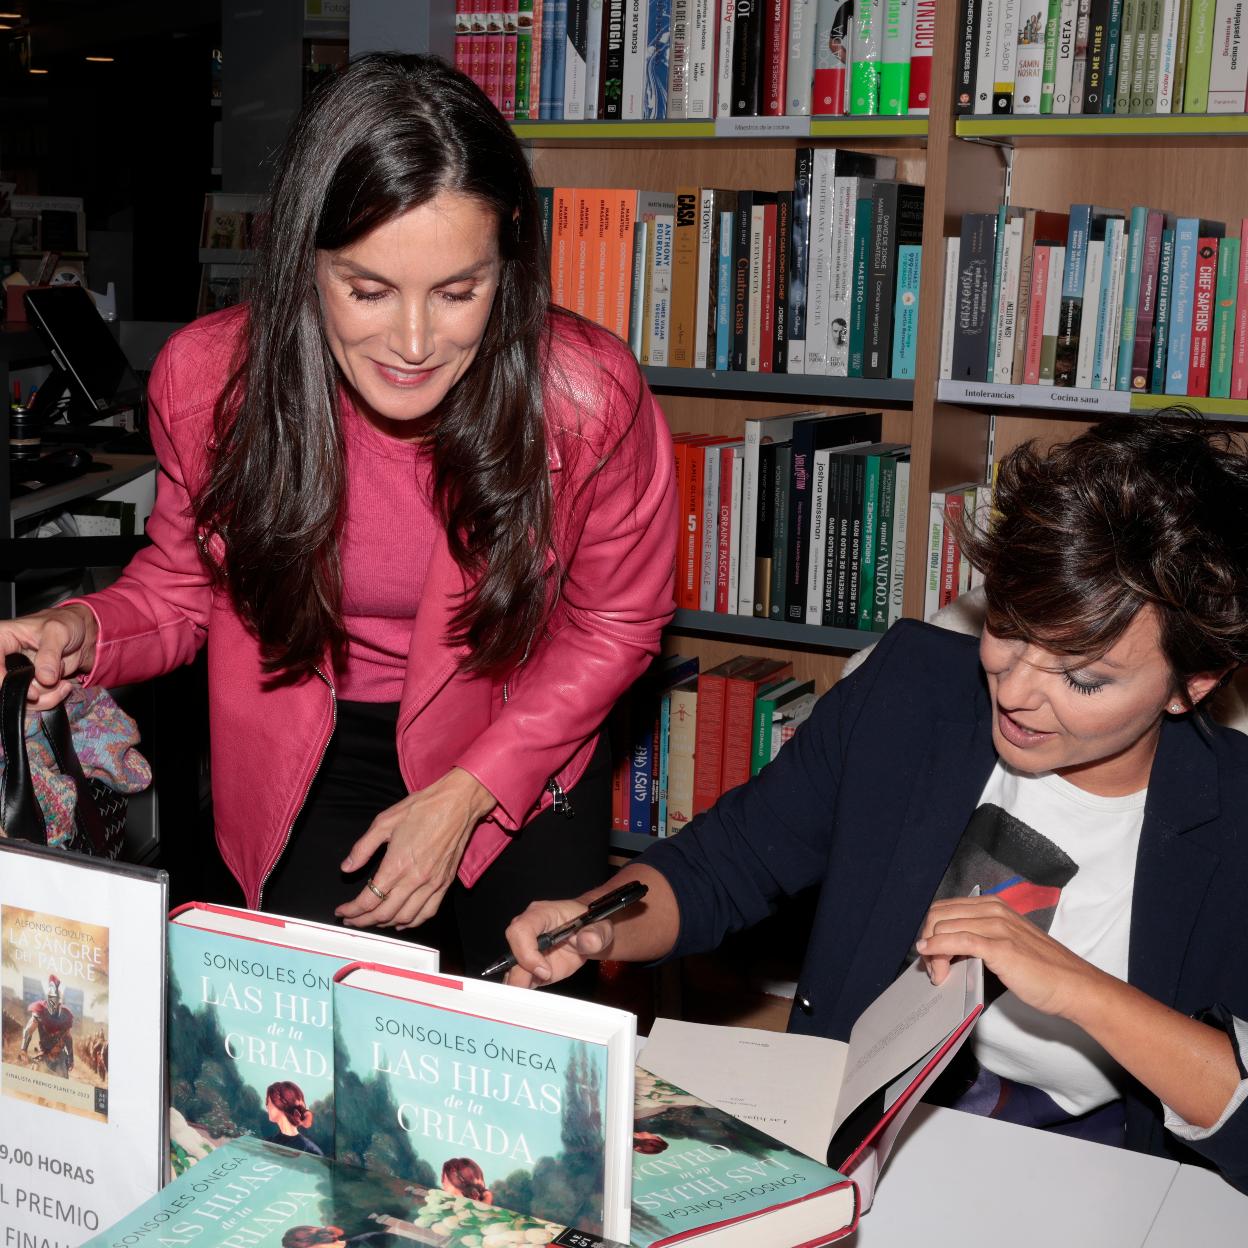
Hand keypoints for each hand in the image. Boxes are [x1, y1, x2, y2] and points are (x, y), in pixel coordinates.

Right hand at [0, 604, 97, 710]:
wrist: (84, 634)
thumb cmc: (66, 623)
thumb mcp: (58, 632)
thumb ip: (50, 654)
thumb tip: (45, 678)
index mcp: (2, 639)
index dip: (4, 680)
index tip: (31, 693)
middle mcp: (6, 659)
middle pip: (7, 686)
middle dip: (33, 692)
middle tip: (54, 683)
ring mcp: (18, 674)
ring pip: (22, 698)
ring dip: (46, 696)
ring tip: (64, 682)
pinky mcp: (31, 685)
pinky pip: (36, 702)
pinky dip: (52, 698)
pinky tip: (65, 686)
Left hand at [334, 768, 495, 930]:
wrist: (457, 804)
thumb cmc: (423, 808)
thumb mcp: (384, 821)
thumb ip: (363, 848)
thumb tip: (347, 867)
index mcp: (397, 864)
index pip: (369, 899)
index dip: (352, 910)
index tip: (342, 911)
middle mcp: (415, 878)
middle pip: (384, 913)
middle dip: (363, 921)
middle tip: (353, 919)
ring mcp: (432, 883)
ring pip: (405, 917)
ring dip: (385, 923)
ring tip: (372, 920)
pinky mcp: (445, 883)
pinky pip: (428, 912)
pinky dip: (412, 922)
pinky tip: (401, 921)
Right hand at [503, 897, 615, 988]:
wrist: (591, 934)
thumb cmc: (591, 924)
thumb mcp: (601, 927)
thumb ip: (597, 933)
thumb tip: (589, 940)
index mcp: (542, 914)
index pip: (521, 929)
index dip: (528, 952)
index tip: (546, 970)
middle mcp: (530, 930)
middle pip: (512, 950)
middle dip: (522, 971)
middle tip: (543, 982)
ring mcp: (528, 948)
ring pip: (512, 968)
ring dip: (520, 983)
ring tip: (533, 997)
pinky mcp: (530, 966)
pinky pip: (519, 978)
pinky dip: (523, 989)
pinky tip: (531, 998)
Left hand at [915, 895, 1105, 1018]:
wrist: (1074, 986)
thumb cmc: (1043, 969)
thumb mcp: (1006, 942)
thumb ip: (980, 937)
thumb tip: (946, 946)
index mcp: (993, 905)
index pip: (944, 909)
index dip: (930, 931)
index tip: (930, 955)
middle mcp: (993, 910)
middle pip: (937, 915)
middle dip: (926, 941)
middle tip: (932, 969)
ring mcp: (997, 926)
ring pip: (943, 928)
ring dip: (931, 954)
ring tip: (939, 975)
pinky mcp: (1000, 947)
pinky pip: (957, 941)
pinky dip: (937, 951)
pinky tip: (935, 964)